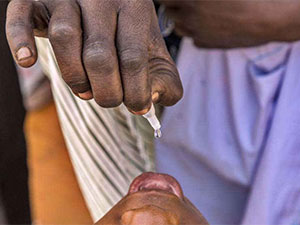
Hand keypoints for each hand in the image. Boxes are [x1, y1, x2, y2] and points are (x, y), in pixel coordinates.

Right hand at [6, 0, 182, 112]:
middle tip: (109, 100)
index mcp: (134, 9)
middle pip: (99, 55)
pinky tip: (28, 61)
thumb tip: (150, 100)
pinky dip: (20, 40)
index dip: (135, 91)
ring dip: (74, 77)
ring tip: (86, 91)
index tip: (137, 108)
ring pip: (64, 39)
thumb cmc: (130, 34)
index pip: (133, 58)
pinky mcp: (37, 0)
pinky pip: (21, 17)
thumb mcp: (155, 54)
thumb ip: (165, 80)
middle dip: (106, 92)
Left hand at [159, 0, 299, 47]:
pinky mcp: (205, 44)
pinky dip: (196, 32)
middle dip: (173, 6)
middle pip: (168, 12)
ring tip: (198, 14)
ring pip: (178, 28)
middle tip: (185, 2)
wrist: (268, 18)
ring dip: (182, 20)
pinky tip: (210, 26)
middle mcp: (189, 16)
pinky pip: (192, 38)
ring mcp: (196, 32)